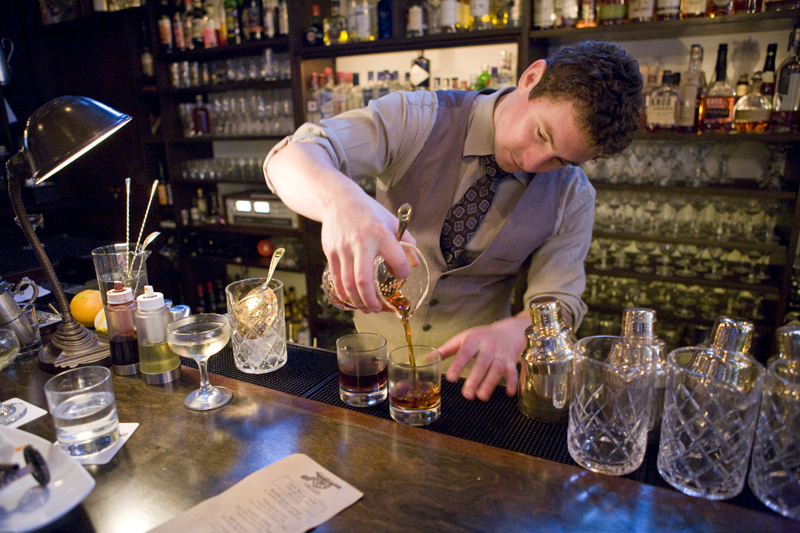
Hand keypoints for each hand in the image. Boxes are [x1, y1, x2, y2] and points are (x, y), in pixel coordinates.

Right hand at [322, 195, 416, 312]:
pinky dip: (343, 292)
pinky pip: (337, 278)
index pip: (397, 261)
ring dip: (358, 301)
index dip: (402, 273)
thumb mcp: (392, 221)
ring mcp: (343, 248)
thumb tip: (414, 264)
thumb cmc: (369, 212)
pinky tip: (350, 299)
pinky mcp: (331, 252)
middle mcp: (361, 242)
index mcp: (381, 234)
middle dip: (371, 300)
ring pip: (348, 283)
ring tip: (366, 308)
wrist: (338, 200)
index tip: (401, 275)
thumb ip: (406, 241)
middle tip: (378, 309)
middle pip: (364, 280)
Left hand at [439, 315, 528, 400]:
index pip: (465, 353)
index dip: (458, 365)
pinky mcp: (511, 362)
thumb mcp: (462, 339)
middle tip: (467, 395)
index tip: (450, 378)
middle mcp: (489, 346)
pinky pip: (513, 372)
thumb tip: (426, 359)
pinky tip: (509, 394)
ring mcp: (501, 354)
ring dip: (490, 383)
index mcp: (474, 340)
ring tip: (481, 397)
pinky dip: (513, 383)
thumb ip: (445, 350)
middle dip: (474, 379)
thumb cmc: (480, 337)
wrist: (507, 332)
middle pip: (481, 363)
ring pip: (497, 369)